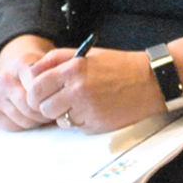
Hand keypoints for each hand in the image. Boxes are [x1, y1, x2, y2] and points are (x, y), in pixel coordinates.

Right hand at [0, 34, 56, 129]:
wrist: (22, 76)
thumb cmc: (46, 76)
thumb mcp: (56, 68)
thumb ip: (65, 71)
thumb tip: (77, 76)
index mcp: (23, 63)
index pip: (39, 85)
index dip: (53, 96)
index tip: (60, 97)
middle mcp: (6, 76)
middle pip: (30, 104)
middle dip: (46, 111)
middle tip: (54, 110)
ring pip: (24, 117)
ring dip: (38, 120)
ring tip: (43, 113)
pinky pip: (13, 125)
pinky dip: (25, 125)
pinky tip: (30, 117)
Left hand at [21, 46, 165, 132]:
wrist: (150, 82)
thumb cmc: (118, 66)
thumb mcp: (86, 55)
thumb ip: (57, 59)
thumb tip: (32, 71)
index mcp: (74, 68)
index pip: (36, 86)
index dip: (34, 92)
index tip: (39, 93)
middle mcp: (78, 89)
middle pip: (42, 106)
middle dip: (46, 105)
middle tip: (55, 102)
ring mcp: (87, 108)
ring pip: (57, 119)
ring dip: (62, 115)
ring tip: (77, 105)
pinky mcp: (96, 124)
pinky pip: (75, 127)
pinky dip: (80, 121)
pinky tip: (94, 110)